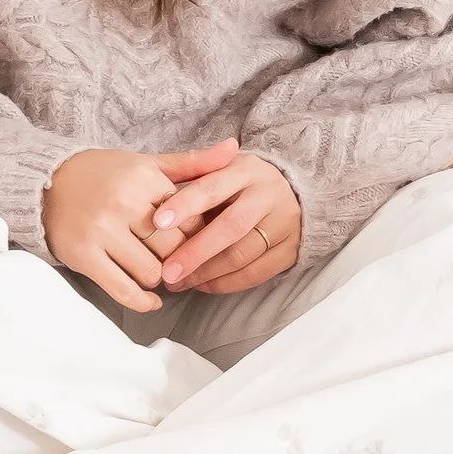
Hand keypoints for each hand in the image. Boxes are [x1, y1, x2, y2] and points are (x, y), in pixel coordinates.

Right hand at [42, 142, 236, 312]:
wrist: (47, 182)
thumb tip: (235, 148)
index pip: (190, 218)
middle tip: (180, 263)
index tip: (195, 242)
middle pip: (174, 247)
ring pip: (152, 272)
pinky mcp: (84, 255)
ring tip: (159, 272)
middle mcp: (124, 203)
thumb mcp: (147, 164)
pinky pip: (123, 289)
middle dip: (181, 259)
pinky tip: (151, 300)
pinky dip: (143, 301)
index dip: (198, 235)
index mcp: (144, 178)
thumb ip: (192, 163)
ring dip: (160, 278)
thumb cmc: (104, 174)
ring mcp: (102, 231)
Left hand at [146, 150, 301, 295]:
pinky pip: (254, 274)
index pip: (213, 187)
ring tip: (177, 282)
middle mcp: (269, 195)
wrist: (294, 193)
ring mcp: (283, 224)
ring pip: (241, 255)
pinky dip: (225, 283)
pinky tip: (202, 285)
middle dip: (195, 252)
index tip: (158, 223)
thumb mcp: (221, 168)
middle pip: (231, 227)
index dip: (185, 205)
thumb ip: (192, 175)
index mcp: (246, 170)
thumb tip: (158, 188)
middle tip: (166, 271)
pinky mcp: (290, 251)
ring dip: (205, 273)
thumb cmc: (241, 183)